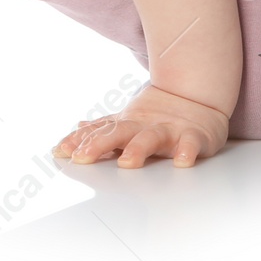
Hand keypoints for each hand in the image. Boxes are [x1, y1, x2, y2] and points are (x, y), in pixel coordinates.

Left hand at [52, 83, 230, 167]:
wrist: (199, 99)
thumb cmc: (160, 116)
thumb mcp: (128, 122)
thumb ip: (101, 130)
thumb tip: (72, 134)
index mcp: (128, 125)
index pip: (100, 132)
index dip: (80, 142)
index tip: (61, 152)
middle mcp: (144, 126)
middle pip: (118, 133)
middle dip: (99, 144)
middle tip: (82, 158)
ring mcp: (168, 130)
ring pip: (151, 138)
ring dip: (138, 149)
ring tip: (127, 162)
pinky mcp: (193, 136)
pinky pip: (191, 144)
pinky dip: (187, 151)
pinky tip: (182, 161)